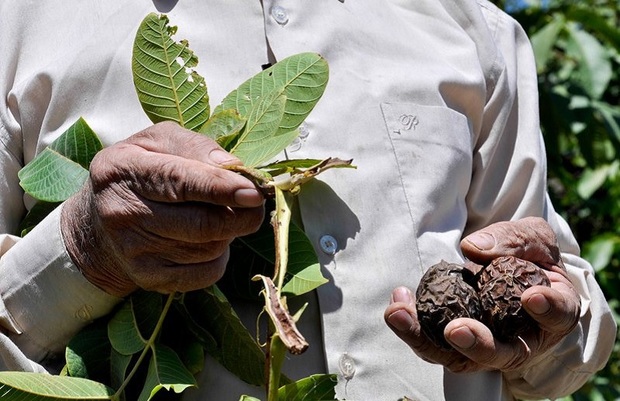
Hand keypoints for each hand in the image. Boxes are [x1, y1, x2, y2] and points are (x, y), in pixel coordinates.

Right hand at [61, 121, 264, 296]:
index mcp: (122, 170)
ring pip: (209, 248)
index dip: (221, 187)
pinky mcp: (148, 278)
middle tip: (256, 202)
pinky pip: (206, 272)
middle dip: (241, 215)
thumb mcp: (155, 143)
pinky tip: (209, 240)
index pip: (178, 181)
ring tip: (219, 215)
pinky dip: (220, 256)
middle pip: (200, 223)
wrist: (96, 226)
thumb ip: (194, 146)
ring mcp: (134, 252)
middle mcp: (123, 213)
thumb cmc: (137, 173)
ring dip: (229, 233)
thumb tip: (232, 165)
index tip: (254, 191)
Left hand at [384, 217, 580, 372]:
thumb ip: (512, 240)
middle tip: (456, 331)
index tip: (533, 297)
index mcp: (552, 312)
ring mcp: (485, 345)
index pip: (558, 315)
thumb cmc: (529, 255)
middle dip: (477, 345)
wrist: (511, 267)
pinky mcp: (454, 341)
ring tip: (401, 313)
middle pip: (502, 354)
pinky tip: (399, 301)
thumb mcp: (531, 237)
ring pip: (458, 356)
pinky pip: (431, 341)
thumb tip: (474, 248)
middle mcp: (521, 339)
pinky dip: (412, 325)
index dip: (548, 309)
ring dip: (425, 339)